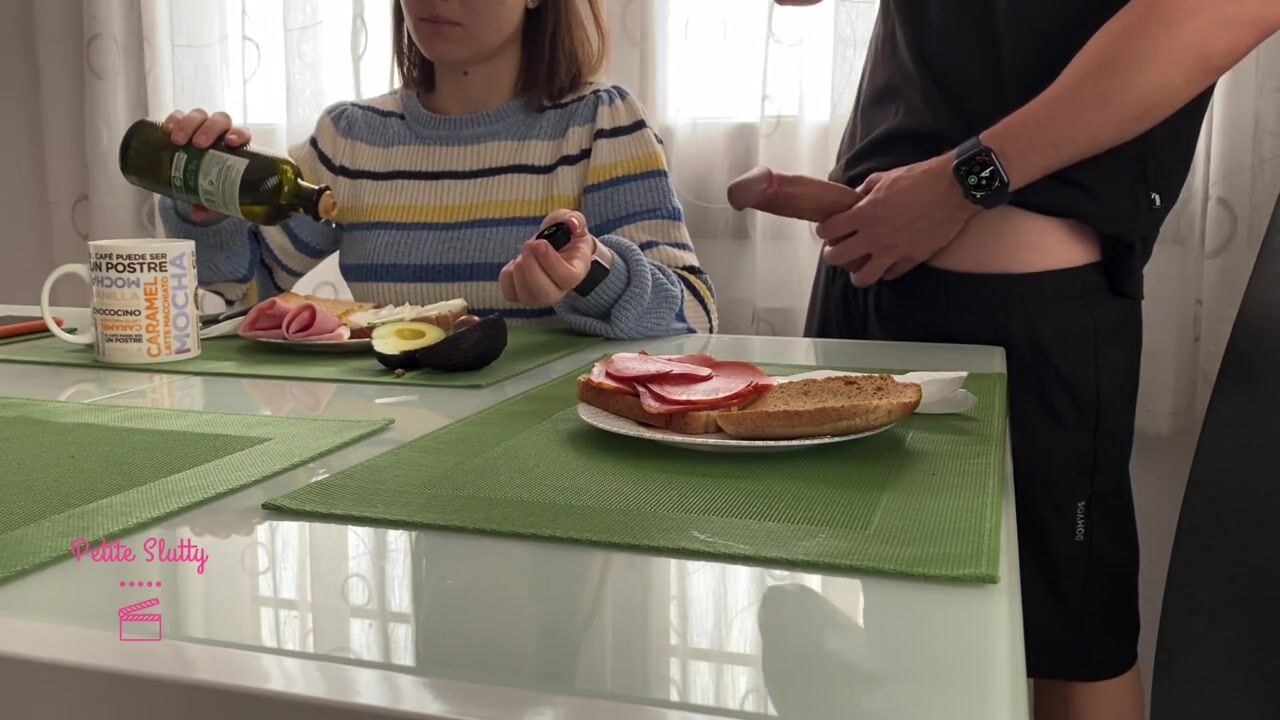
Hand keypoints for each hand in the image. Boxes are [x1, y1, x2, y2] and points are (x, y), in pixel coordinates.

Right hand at [161, 108, 251, 221]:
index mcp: (235, 146)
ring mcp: (202, 125)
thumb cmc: (213, 180)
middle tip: (198, 144)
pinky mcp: (183, 124)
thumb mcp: (215, 193)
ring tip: (178, 140)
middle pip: (219, 121)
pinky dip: (173, 120)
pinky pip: (179, 116)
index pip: (242, 133)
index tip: (231, 142)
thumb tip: (198, 214)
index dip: (239, 134)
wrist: (197, 173)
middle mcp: (220, 132)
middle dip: (209, 129)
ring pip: (199, 116)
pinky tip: (167, 130)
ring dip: (189, 124)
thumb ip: (210, 203)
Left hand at [499, 210, 600, 306]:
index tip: (540, 243)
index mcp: (576, 272)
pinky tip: (515, 263)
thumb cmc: (565, 235)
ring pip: (527, 295)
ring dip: (519, 270)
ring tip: (524, 252)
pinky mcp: (521, 295)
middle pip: (546, 294)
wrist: (554, 248)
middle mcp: (559, 290)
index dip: (551, 262)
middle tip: (528, 245)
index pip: (567, 277)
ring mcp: (539, 295)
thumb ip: (575, 220)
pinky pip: (510, 293)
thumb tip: (572, 223)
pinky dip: (507, 276)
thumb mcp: (573, 222)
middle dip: (531, 268)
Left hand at [816, 154, 978, 286]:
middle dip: (832, 254)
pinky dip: (885, 270)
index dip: (825, 231)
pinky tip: (886, 262)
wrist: (953, 189)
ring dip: (856, 272)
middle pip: (837, 258)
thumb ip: (864, 191)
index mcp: (863, 215)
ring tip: (860, 264)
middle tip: (839, 249)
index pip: (828, 231)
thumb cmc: (919, 178)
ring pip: (862, 278)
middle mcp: (874, 237)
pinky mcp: (912, 260)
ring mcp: (892, 252)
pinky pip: (890, 275)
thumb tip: (855, 198)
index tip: (829, 230)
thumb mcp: (884, 178)